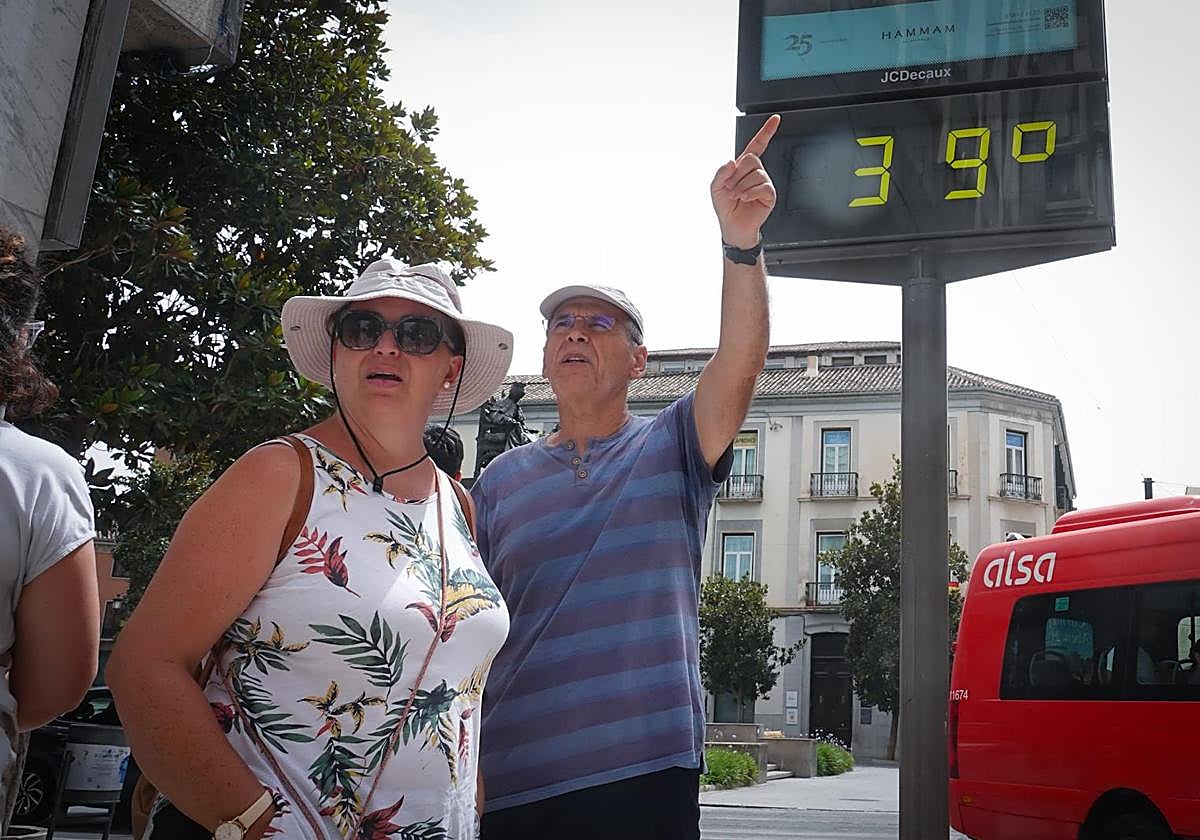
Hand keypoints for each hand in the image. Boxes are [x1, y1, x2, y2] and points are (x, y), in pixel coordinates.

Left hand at [710, 114, 780, 248]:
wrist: (733, 227)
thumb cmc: (726, 207)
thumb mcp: (716, 188)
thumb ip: (721, 173)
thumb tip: (732, 161)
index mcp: (743, 167)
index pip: (757, 145)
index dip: (766, 131)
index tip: (775, 118)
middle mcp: (756, 172)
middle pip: (752, 159)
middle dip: (737, 174)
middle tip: (731, 188)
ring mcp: (764, 182)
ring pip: (756, 174)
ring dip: (741, 186)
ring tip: (736, 196)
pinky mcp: (769, 194)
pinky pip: (763, 186)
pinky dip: (750, 193)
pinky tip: (745, 199)